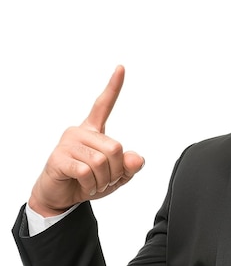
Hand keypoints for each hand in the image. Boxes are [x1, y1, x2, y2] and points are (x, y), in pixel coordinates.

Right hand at [28, 65, 144, 216]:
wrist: (61, 196)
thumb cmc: (88, 181)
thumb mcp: (116, 177)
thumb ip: (130, 167)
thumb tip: (137, 159)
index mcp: (94, 130)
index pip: (104, 104)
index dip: (113, 87)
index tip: (121, 68)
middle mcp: (79, 131)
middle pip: (116, 147)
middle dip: (116, 170)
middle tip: (106, 179)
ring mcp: (67, 143)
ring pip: (102, 161)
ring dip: (104, 180)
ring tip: (94, 183)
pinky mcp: (58, 158)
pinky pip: (87, 171)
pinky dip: (92, 184)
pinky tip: (84, 185)